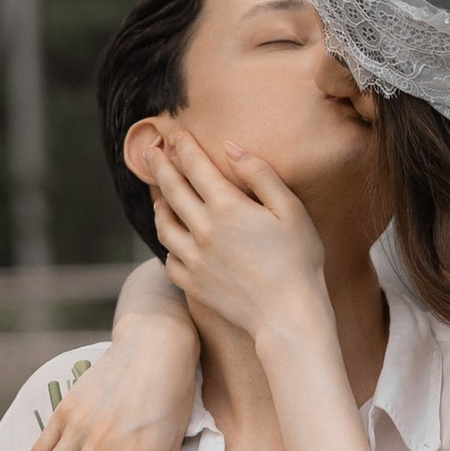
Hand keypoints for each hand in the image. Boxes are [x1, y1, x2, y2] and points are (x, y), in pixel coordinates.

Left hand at [144, 130, 329, 344]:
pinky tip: (173, 239)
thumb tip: (230, 148)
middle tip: (150, 152)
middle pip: (171, 190)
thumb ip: (259, 174)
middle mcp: (203, 230)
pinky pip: (169, 259)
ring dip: (158, 205)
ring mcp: (194, 259)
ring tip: (157, 194)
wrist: (289, 315)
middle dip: (159, 167)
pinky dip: (168, 245)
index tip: (176, 135)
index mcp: (227, 207)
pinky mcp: (193, 284)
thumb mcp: (290, 209)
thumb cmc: (298, 259)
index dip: (184, 147)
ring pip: (164, 225)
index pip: (196, 167)